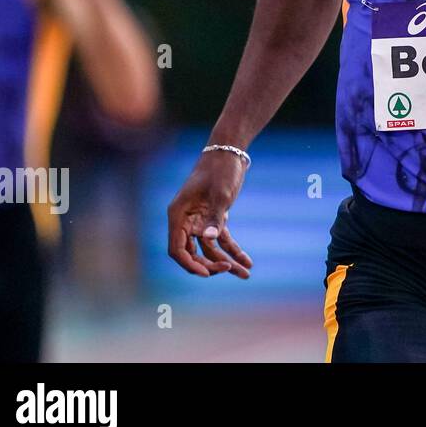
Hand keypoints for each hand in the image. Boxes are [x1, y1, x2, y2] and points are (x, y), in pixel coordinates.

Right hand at [166, 149, 253, 277]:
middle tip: (230, 269)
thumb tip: (208, 239)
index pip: (177, 249)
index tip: (207, 274)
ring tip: (246, 273)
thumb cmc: (220, 170)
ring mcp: (200, 221)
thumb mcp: (220, 193)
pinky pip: (222, 240)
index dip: (189, 265)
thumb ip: (214, 217)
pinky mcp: (214, 218)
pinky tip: (248, 262)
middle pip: (193, 253)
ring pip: (209, 249)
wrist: (229, 153)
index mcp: (178, 215)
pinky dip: (234, 250)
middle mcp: (186, 221)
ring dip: (226, 262)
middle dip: (211, 265)